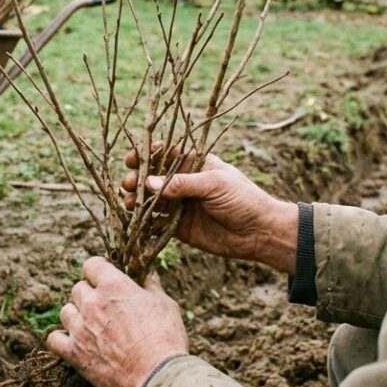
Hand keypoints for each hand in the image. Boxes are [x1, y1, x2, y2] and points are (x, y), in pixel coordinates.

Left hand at [46, 257, 187, 386]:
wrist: (155, 376)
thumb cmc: (165, 338)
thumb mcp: (165, 304)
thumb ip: (151, 285)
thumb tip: (148, 272)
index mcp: (113, 286)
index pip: (92, 264)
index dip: (99, 270)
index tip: (106, 278)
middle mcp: (92, 303)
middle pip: (78, 288)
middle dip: (90, 294)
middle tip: (105, 308)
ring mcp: (79, 328)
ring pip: (65, 311)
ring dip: (76, 315)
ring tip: (91, 325)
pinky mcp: (73, 352)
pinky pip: (53, 339)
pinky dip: (61, 339)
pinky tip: (74, 342)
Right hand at [122, 149, 298, 272]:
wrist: (258, 232)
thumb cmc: (243, 199)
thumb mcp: (214, 184)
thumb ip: (182, 184)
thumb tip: (149, 183)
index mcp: (195, 164)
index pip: (165, 154)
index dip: (147, 155)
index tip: (132, 159)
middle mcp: (184, 183)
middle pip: (152, 177)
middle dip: (137, 179)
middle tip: (128, 184)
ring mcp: (180, 205)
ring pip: (150, 200)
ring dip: (136, 200)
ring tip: (128, 204)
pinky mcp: (178, 227)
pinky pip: (156, 223)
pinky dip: (143, 222)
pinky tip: (134, 222)